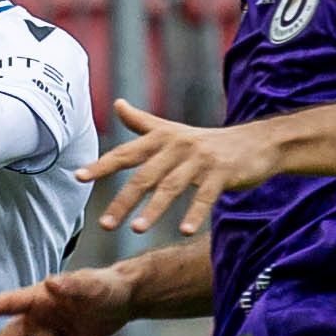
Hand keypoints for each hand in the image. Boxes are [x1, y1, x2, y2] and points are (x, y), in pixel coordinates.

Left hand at [83, 100, 283, 236]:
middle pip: (145, 176)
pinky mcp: (223, 173)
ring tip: (136, 229)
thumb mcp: (173, 130)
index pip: (126, 153)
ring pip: (172, 187)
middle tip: (104, 224)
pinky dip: (195, 213)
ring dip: (154, 209)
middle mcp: (178, 147)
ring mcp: (201, 160)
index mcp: (162, 139)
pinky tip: (185, 230)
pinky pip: (206, 196)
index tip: (79, 177)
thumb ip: (142, 122)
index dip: (102, 165)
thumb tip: (118, 104)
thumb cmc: (208, 142)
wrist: (257, 142)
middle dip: (123, 200)